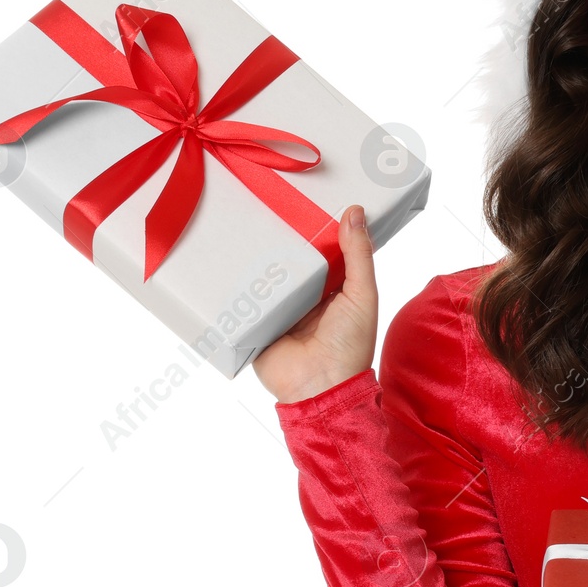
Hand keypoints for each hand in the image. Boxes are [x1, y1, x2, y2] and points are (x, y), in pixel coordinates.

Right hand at [253, 203, 377, 402]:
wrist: (318, 389)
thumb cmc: (349, 346)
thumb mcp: (362, 295)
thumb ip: (359, 256)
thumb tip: (355, 212)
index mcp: (333, 289)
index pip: (323, 251)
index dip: (316, 228)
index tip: (305, 198)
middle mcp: (306, 297)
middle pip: (291, 260)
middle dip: (282, 239)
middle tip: (267, 202)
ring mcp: (279, 310)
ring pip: (266, 276)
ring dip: (257, 258)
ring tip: (242, 222)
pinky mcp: (256, 322)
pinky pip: (244, 299)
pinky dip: (237, 283)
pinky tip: (225, 257)